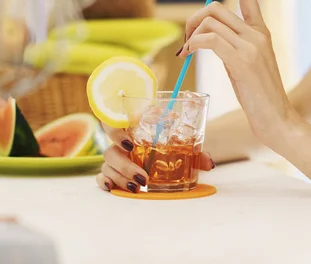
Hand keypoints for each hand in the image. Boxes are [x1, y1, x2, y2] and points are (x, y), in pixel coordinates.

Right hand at [96, 124, 215, 191]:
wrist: (165, 155)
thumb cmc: (170, 145)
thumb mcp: (183, 147)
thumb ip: (195, 153)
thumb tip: (209, 164)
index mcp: (135, 128)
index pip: (115, 123)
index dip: (117, 132)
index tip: (130, 144)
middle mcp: (122, 143)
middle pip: (111, 150)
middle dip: (126, 166)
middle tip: (144, 177)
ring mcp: (116, 157)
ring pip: (108, 165)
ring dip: (121, 177)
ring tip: (137, 188)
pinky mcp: (112, 171)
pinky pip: (101, 175)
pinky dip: (104, 181)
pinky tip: (112, 188)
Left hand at [178, 0, 296, 144]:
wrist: (277, 118)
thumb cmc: (260, 96)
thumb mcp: (248, 63)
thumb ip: (234, 45)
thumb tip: (206, 35)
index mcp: (262, 31)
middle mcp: (257, 34)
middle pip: (217, 7)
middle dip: (194, 18)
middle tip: (187, 39)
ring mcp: (250, 47)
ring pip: (210, 21)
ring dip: (190, 33)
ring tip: (187, 50)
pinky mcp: (242, 61)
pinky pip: (209, 40)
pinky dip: (193, 44)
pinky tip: (188, 55)